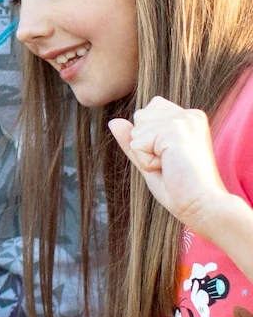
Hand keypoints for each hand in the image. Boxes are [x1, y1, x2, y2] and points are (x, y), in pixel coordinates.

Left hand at [111, 97, 235, 237]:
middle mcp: (190, 115)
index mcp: (189, 118)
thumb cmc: (180, 187)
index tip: (172, 157)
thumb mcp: (151, 159)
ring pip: (136, 130)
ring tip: (170, 166)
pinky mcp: (175, 130)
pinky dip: (145, 161)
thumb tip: (114, 121)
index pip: (148, 111)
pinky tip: (168, 168)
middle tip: (170, 163)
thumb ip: (134, 139)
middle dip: (145, 145)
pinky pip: (136, 144)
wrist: (202, 205)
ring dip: (145, 154)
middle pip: (140, 117)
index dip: (149, 138)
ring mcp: (184, 121)